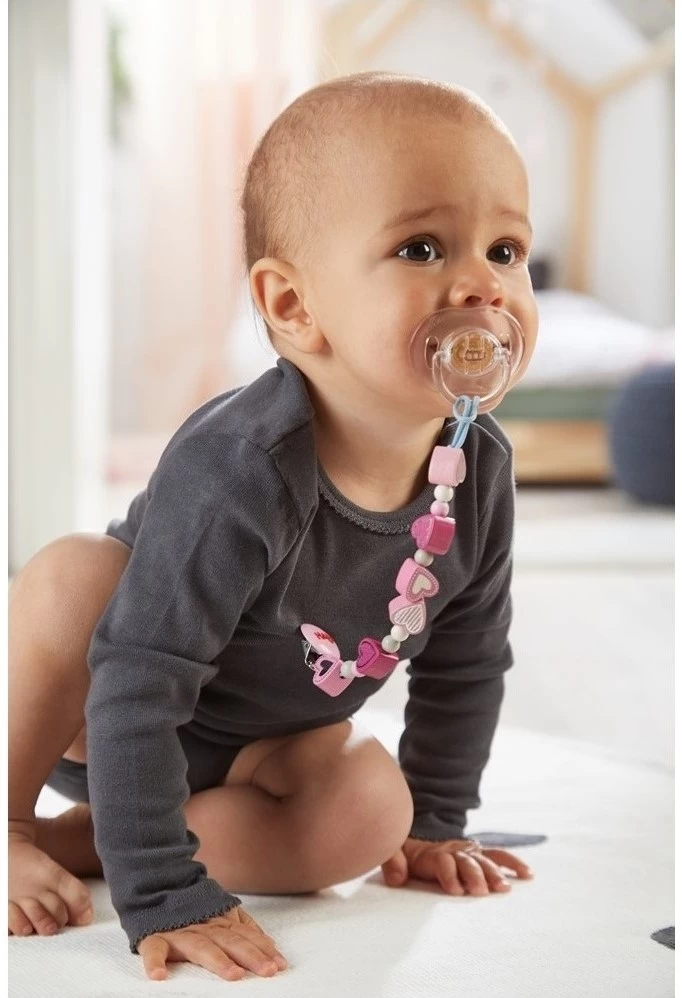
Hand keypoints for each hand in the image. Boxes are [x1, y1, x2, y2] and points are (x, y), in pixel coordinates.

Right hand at [137, 905, 287, 981]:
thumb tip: (271, 945)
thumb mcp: (223, 914)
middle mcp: (204, 926)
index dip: (264, 949)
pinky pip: (153, 951)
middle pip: (230, 941)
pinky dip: (155, 962)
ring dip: (217, 960)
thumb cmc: (193, 909)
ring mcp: (179, 932)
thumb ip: (245, 928)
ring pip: (201, 946)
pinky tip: (159, 976)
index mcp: (221, 921)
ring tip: (233, 974)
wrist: (157, 887)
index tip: (279, 965)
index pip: (246, 936)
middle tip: (266, 970)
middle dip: (250, 955)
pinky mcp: (154, 938)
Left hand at [381, 836, 533, 896]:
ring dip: (494, 873)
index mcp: (432, 853)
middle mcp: (453, 850)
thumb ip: (392, 862)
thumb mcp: (393, 851)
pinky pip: (498, 856)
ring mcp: (468, 851)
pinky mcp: (479, 854)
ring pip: (484, 860)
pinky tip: (527, 875)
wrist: (417, 834)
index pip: (443, 862)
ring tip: (504, 888)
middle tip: (480, 892)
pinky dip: (512, 863)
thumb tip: (397, 878)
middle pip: (466, 861)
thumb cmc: (405, 851)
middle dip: (474, 876)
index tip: (455, 890)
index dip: (449, 875)